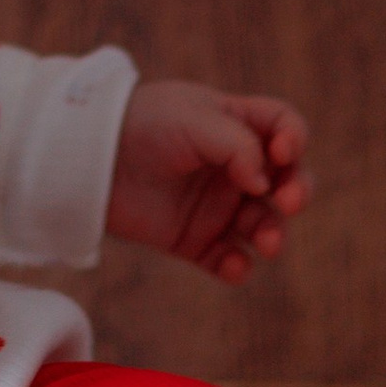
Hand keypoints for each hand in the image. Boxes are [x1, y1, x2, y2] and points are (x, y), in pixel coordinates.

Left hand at [106, 78, 313, 283]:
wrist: (87, 156)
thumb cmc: (143, 123)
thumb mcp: (194, 119)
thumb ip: (238, 145)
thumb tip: (266, 184)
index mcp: (236, 125)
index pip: (284, 130)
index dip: (294, 140)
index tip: (282, 152)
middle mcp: (233, 168)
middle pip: (286, 182)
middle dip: (298, 192)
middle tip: (289, 201)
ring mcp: (215, 205)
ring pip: (263, 225)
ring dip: (273, 234)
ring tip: (268, 242)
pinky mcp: (193, 240)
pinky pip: (227, 260)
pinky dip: (236, 267)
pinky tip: (234, 266)